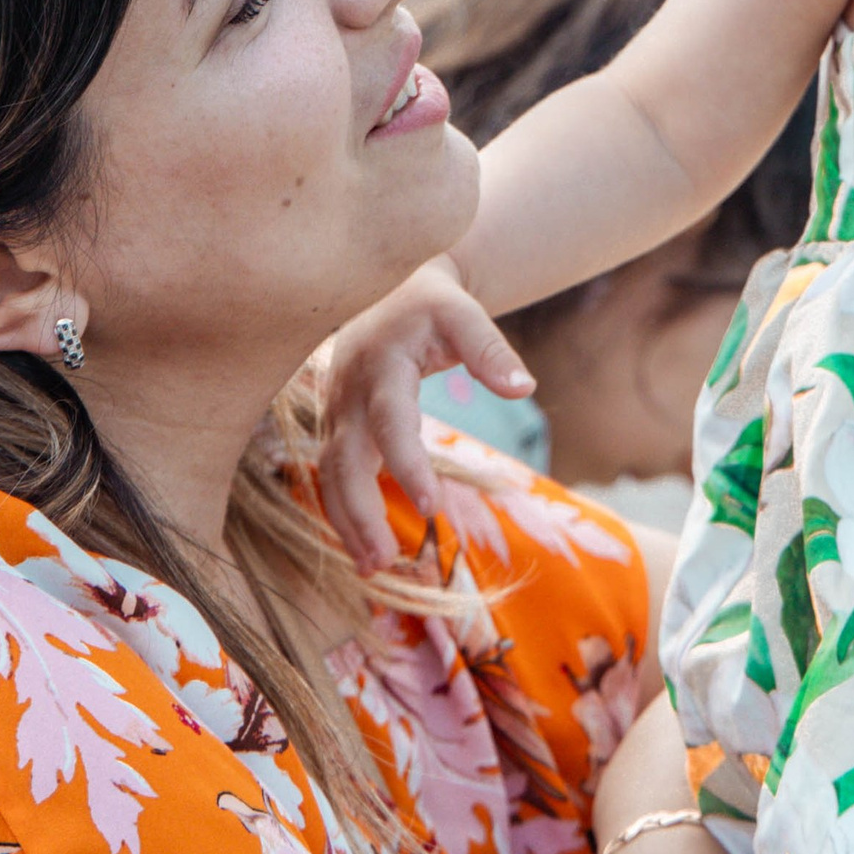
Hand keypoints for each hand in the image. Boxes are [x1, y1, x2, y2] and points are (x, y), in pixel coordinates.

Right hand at [315, 256, 533, 568]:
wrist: (384, 285)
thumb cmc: (429, 301)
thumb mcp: (462, 311)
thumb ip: (490, 348)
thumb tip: (524, 387)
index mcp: (381, 365)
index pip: (391, 422)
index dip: (407, 464)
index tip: (431, 506)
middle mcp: (348, 393)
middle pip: (343, 461)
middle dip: (359, 512)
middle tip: (386, 561)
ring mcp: (335, 411)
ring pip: (329, 474)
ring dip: (345, 522)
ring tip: (373, 568)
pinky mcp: (335, 424)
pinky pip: (331, 473)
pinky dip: (341, 510)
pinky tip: (361, 545)